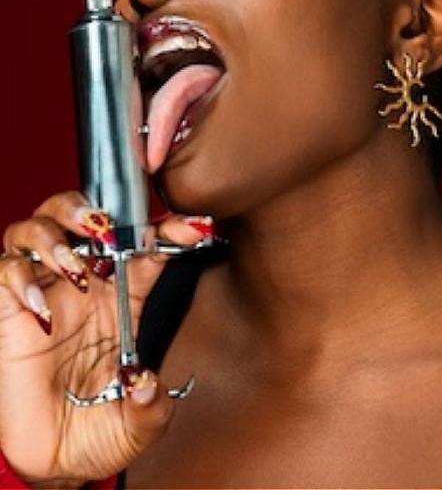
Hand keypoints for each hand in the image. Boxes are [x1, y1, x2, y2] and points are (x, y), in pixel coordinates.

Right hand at [0, 192, 207, 487]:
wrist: (55, 460)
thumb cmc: (100, 427)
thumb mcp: (138, 423)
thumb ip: (150, 406)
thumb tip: (144, 383)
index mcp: (124, 291)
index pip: (146, 242)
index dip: (169, 228)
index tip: (194, 228)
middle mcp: (85, 281)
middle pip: (80, 214)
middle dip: (89, 209)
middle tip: (103, 228)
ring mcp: (45, 292)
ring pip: (35, 229)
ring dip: (53, 236)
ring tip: (73, 267)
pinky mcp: (8, 311)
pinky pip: (5, 271)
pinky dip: (19, 279)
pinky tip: (42, 312)